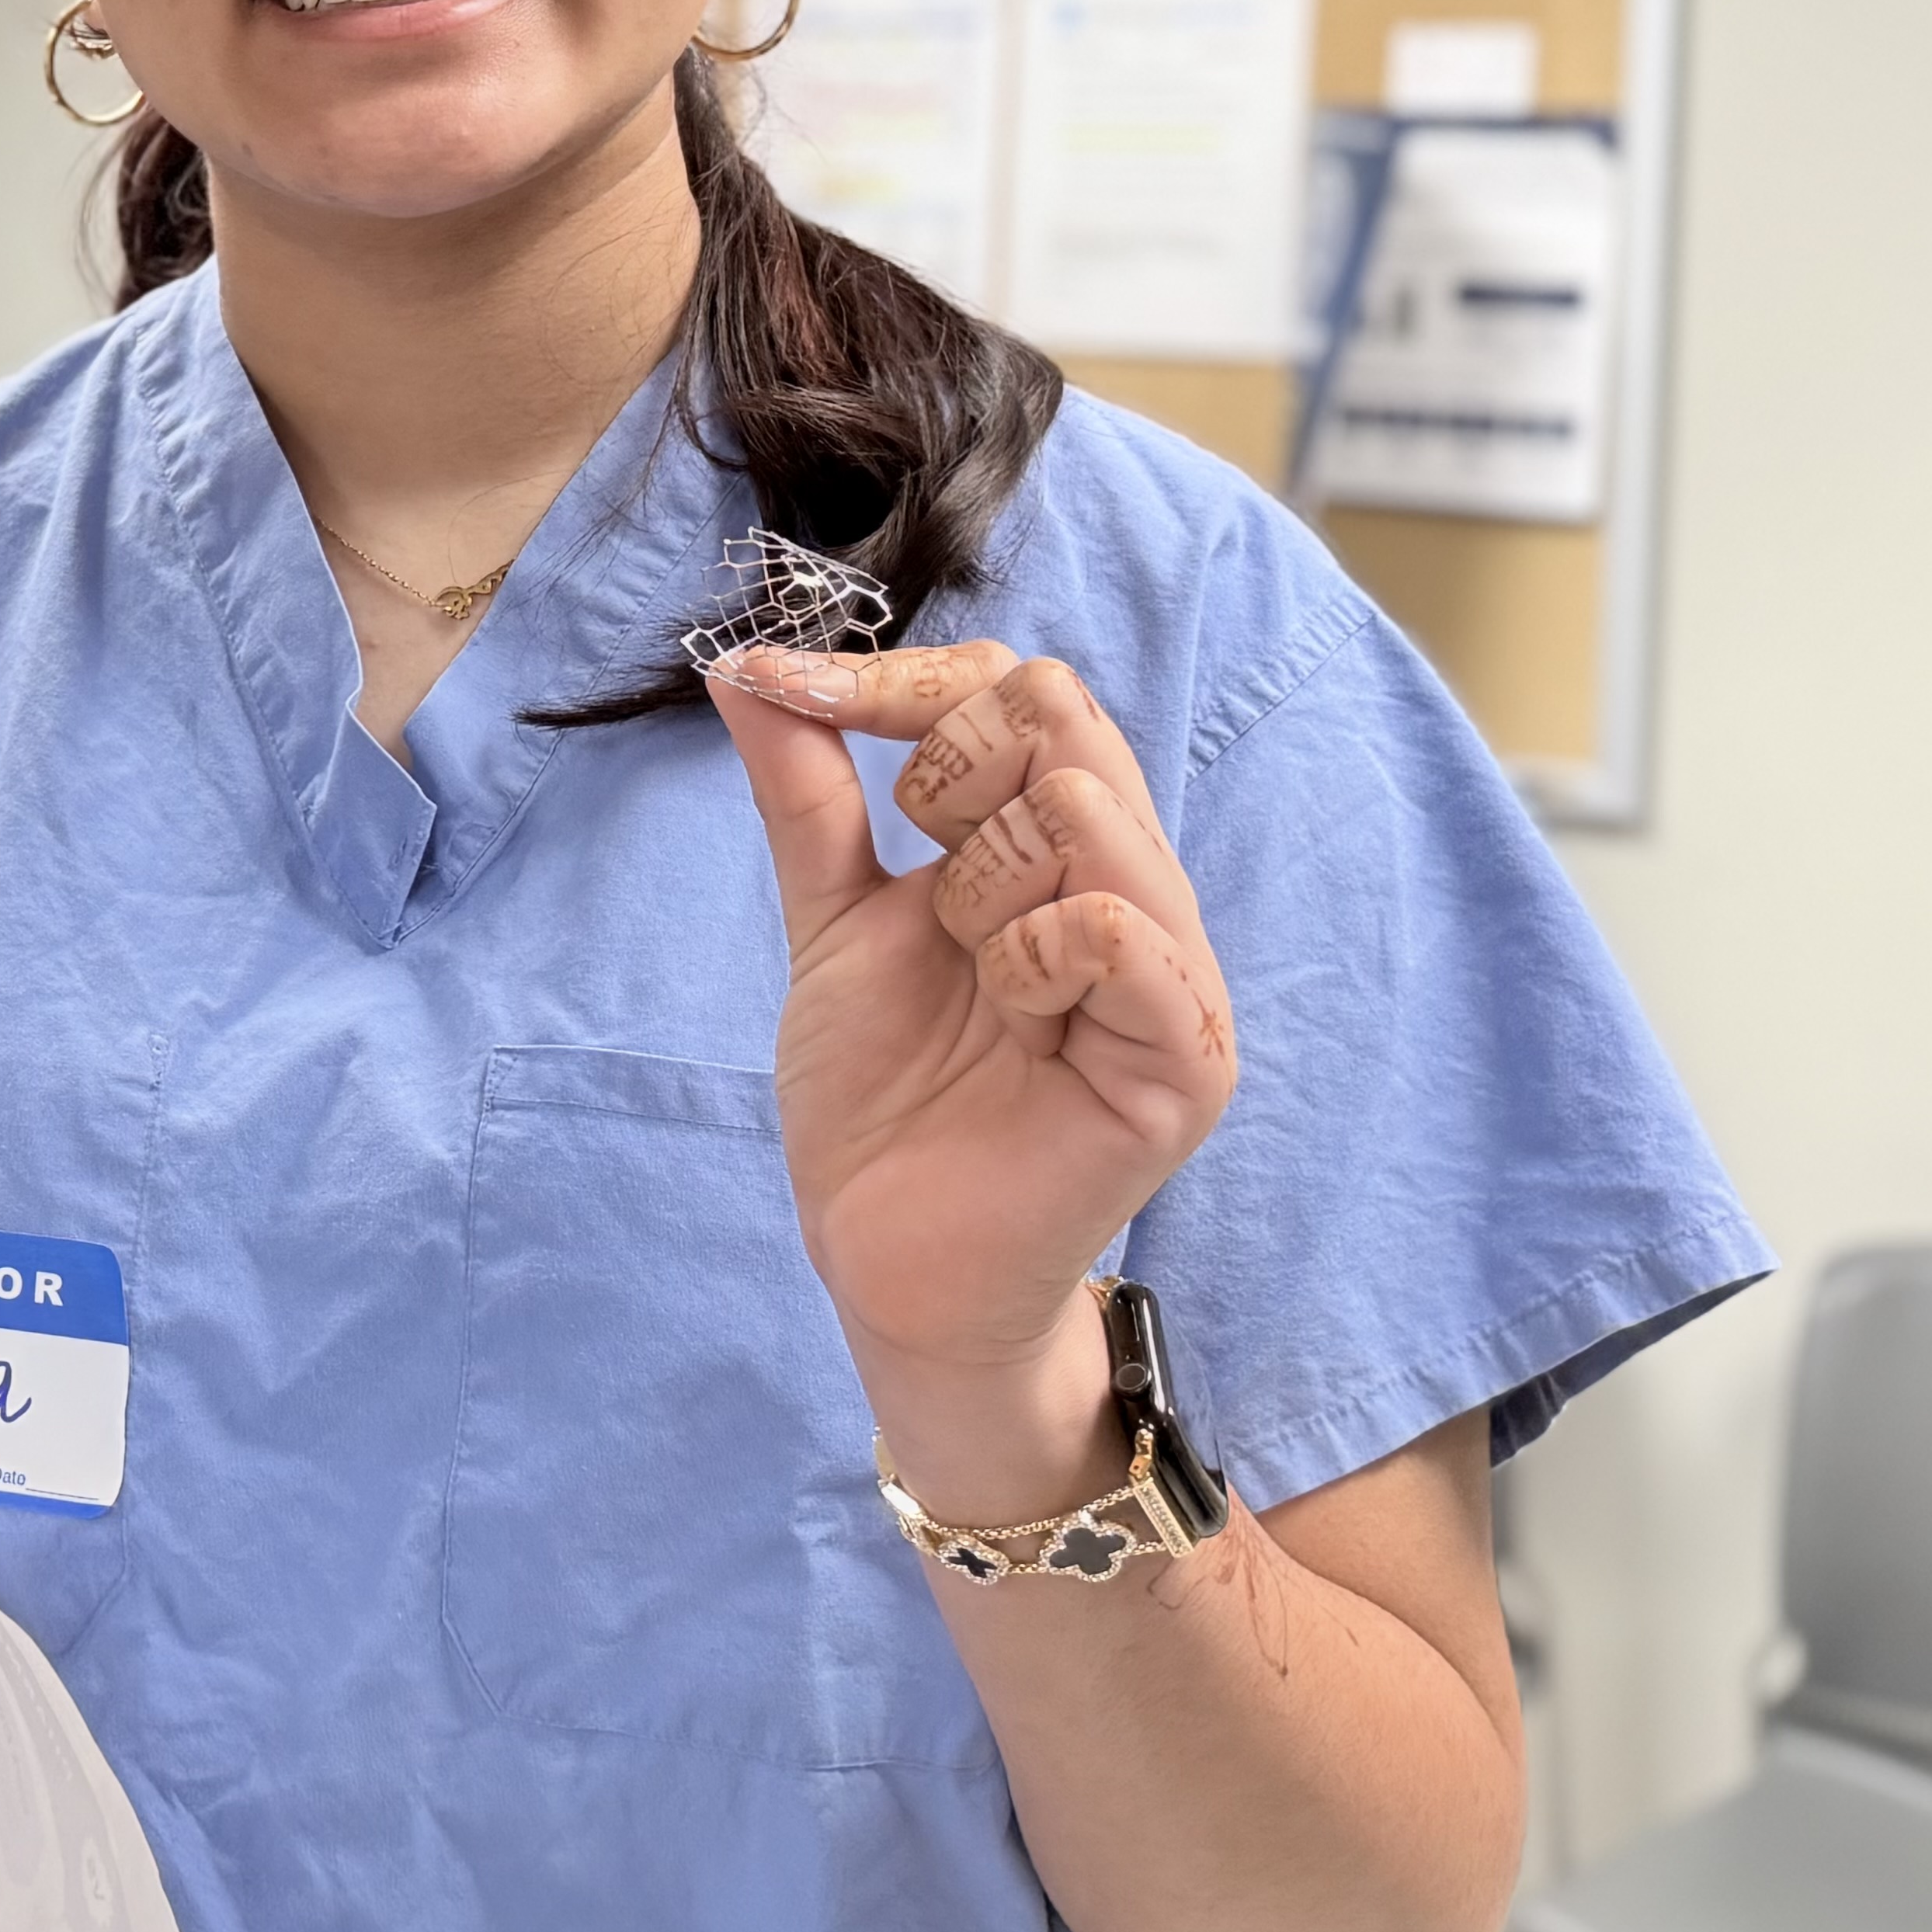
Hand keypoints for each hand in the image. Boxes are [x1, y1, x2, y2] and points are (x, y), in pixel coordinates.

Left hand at [712, 642, 1236, 1404]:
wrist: (888, 1262)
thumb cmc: (882, 1098)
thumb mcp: (831, 919)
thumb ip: (808, 792)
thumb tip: (747, 668)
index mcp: (1063, 844)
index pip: (1021, 685)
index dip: (906, 681)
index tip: (792, 696)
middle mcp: (1135, 884)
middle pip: (1059, 713)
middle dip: (945, 779)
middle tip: (921, 895)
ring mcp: (1172, 968)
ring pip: (1082, 809)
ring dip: (982, 886)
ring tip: (974, 978)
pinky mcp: (1184, 1057)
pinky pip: (1115, 929)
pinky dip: (1034, 953)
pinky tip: (1015, 1018)